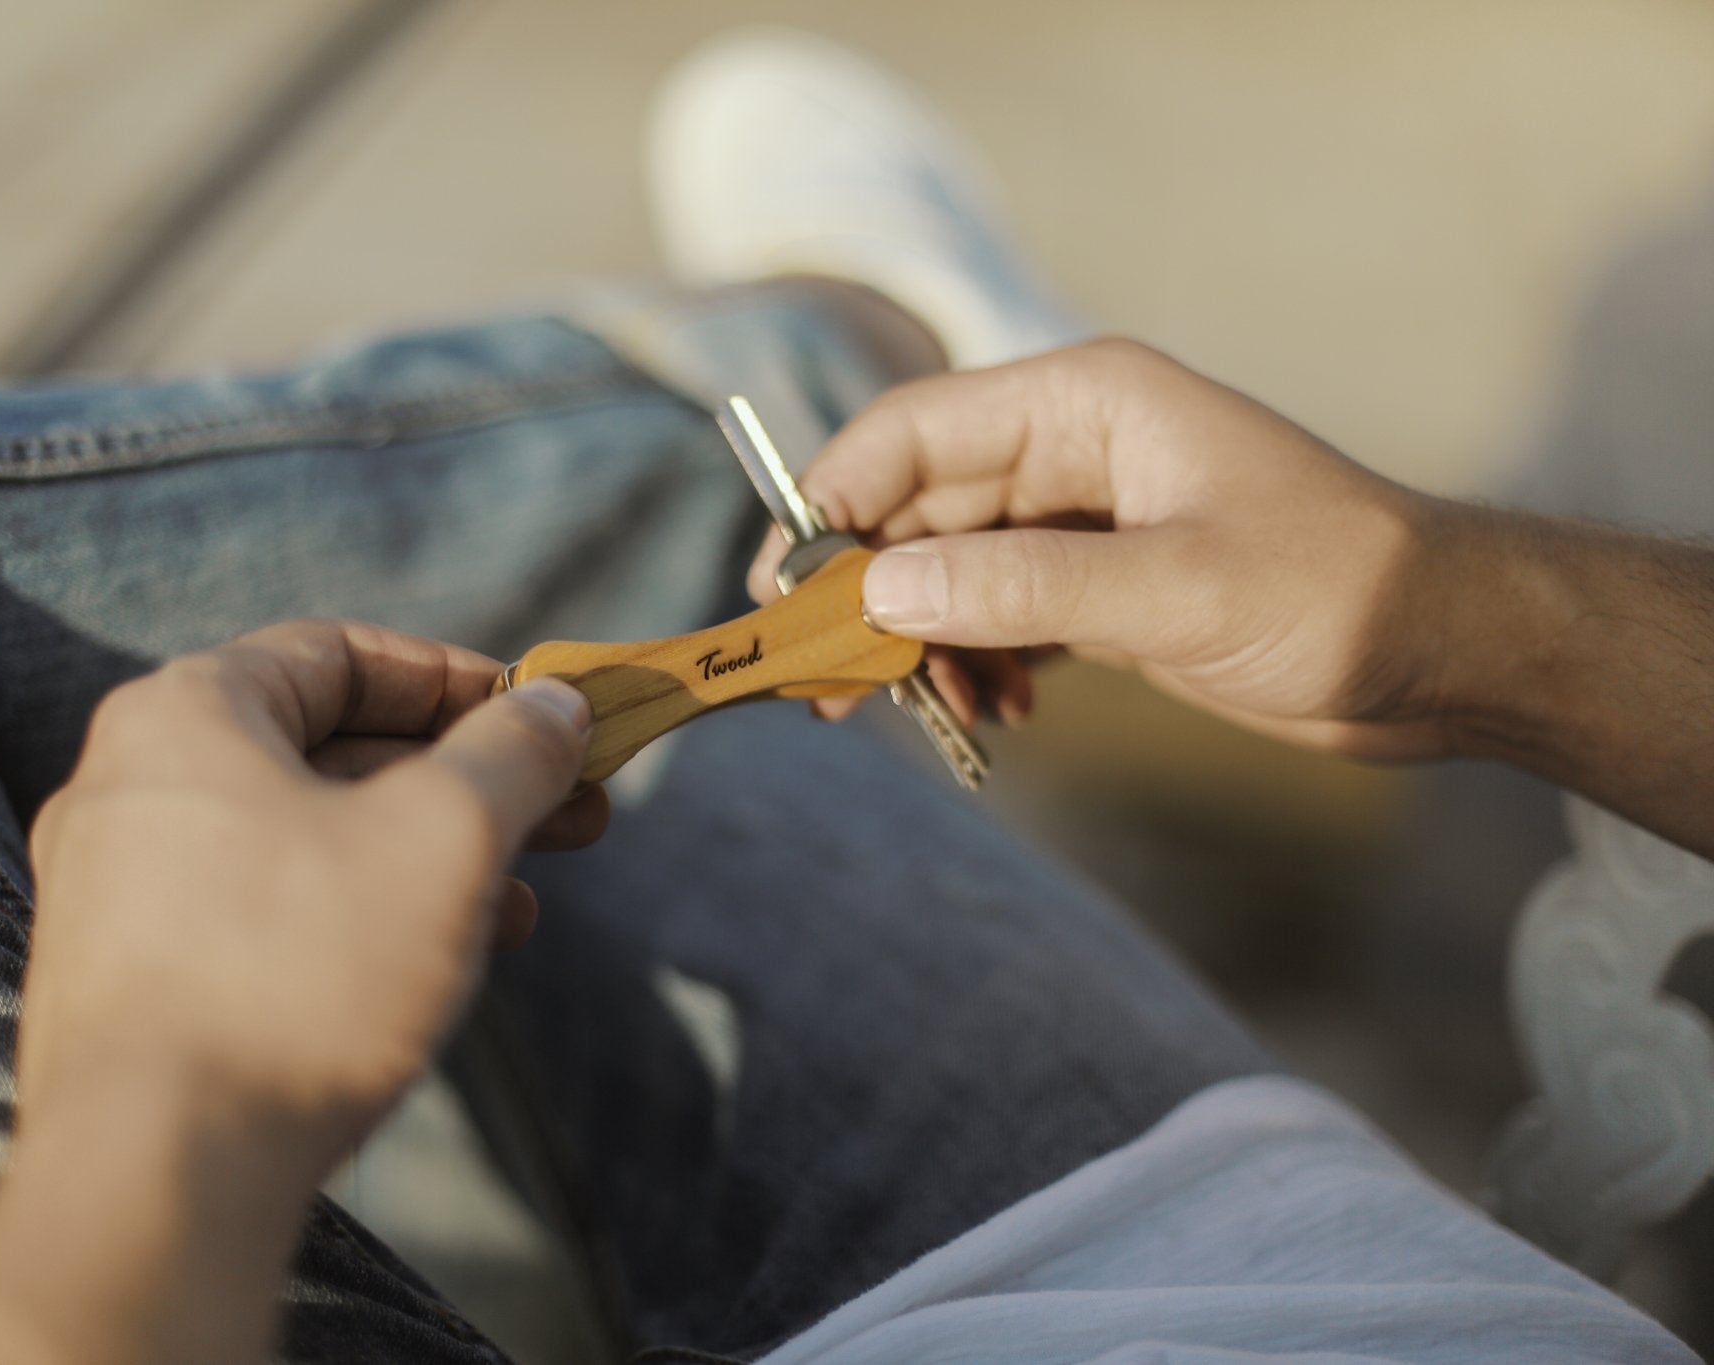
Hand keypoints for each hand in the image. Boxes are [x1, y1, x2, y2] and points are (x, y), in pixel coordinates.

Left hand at [18, 619, 600, 1167]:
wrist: (157, 1174)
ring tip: (523, 909)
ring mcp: (119, 894)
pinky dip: (355, 922)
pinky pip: (262, 917)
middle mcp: (132, 789)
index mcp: (186, 715)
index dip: (454, 677)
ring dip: (421, 861)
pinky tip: (434, 971)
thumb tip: (558, 705)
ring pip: (301, 843)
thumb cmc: (297, 974)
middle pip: (326, 752)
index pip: (335, 653)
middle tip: (570, 812)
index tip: (537, 714)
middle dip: (461, 782)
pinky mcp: (131, 986)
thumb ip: (511, 754)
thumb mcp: (443, 836)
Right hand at [750, 340, 1464, 760]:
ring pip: (948, 570)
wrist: (1446, 652)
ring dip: (921, 642)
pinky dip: (978, 662)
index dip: (833, 501)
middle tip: (827, 687)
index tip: (784, 591)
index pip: (912, 432)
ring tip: (932, 715)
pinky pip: (997, 614)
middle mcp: (1070, 450)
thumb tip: (878, 591)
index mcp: (1084, 404)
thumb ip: (1023, 587)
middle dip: (866, 593)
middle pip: (915, 507)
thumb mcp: (1176, 589)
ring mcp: (1084, 520)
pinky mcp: (1102, 586)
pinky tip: (1003, 714)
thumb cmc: (1338, 590)